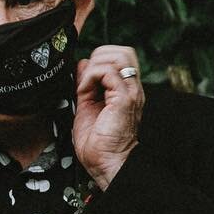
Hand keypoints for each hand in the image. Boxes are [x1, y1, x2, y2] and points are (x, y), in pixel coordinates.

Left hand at [74, 46, 144, 188]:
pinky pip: (108, 72)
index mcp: (124, 89)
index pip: (120, 56)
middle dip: (99, 56)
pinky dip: (91, 76)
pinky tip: (84, 91)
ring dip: (95, 65)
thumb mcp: (87, 105)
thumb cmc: (98, 143)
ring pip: (119, 56)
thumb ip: (86, 84)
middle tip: (86, 76)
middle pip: (123, 51)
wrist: (105, 163)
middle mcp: (131, 88)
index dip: (99, 59)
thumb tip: (82, 65)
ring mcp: (130, 92)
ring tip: (86, 84)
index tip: (84, 77)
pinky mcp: (124, 99)